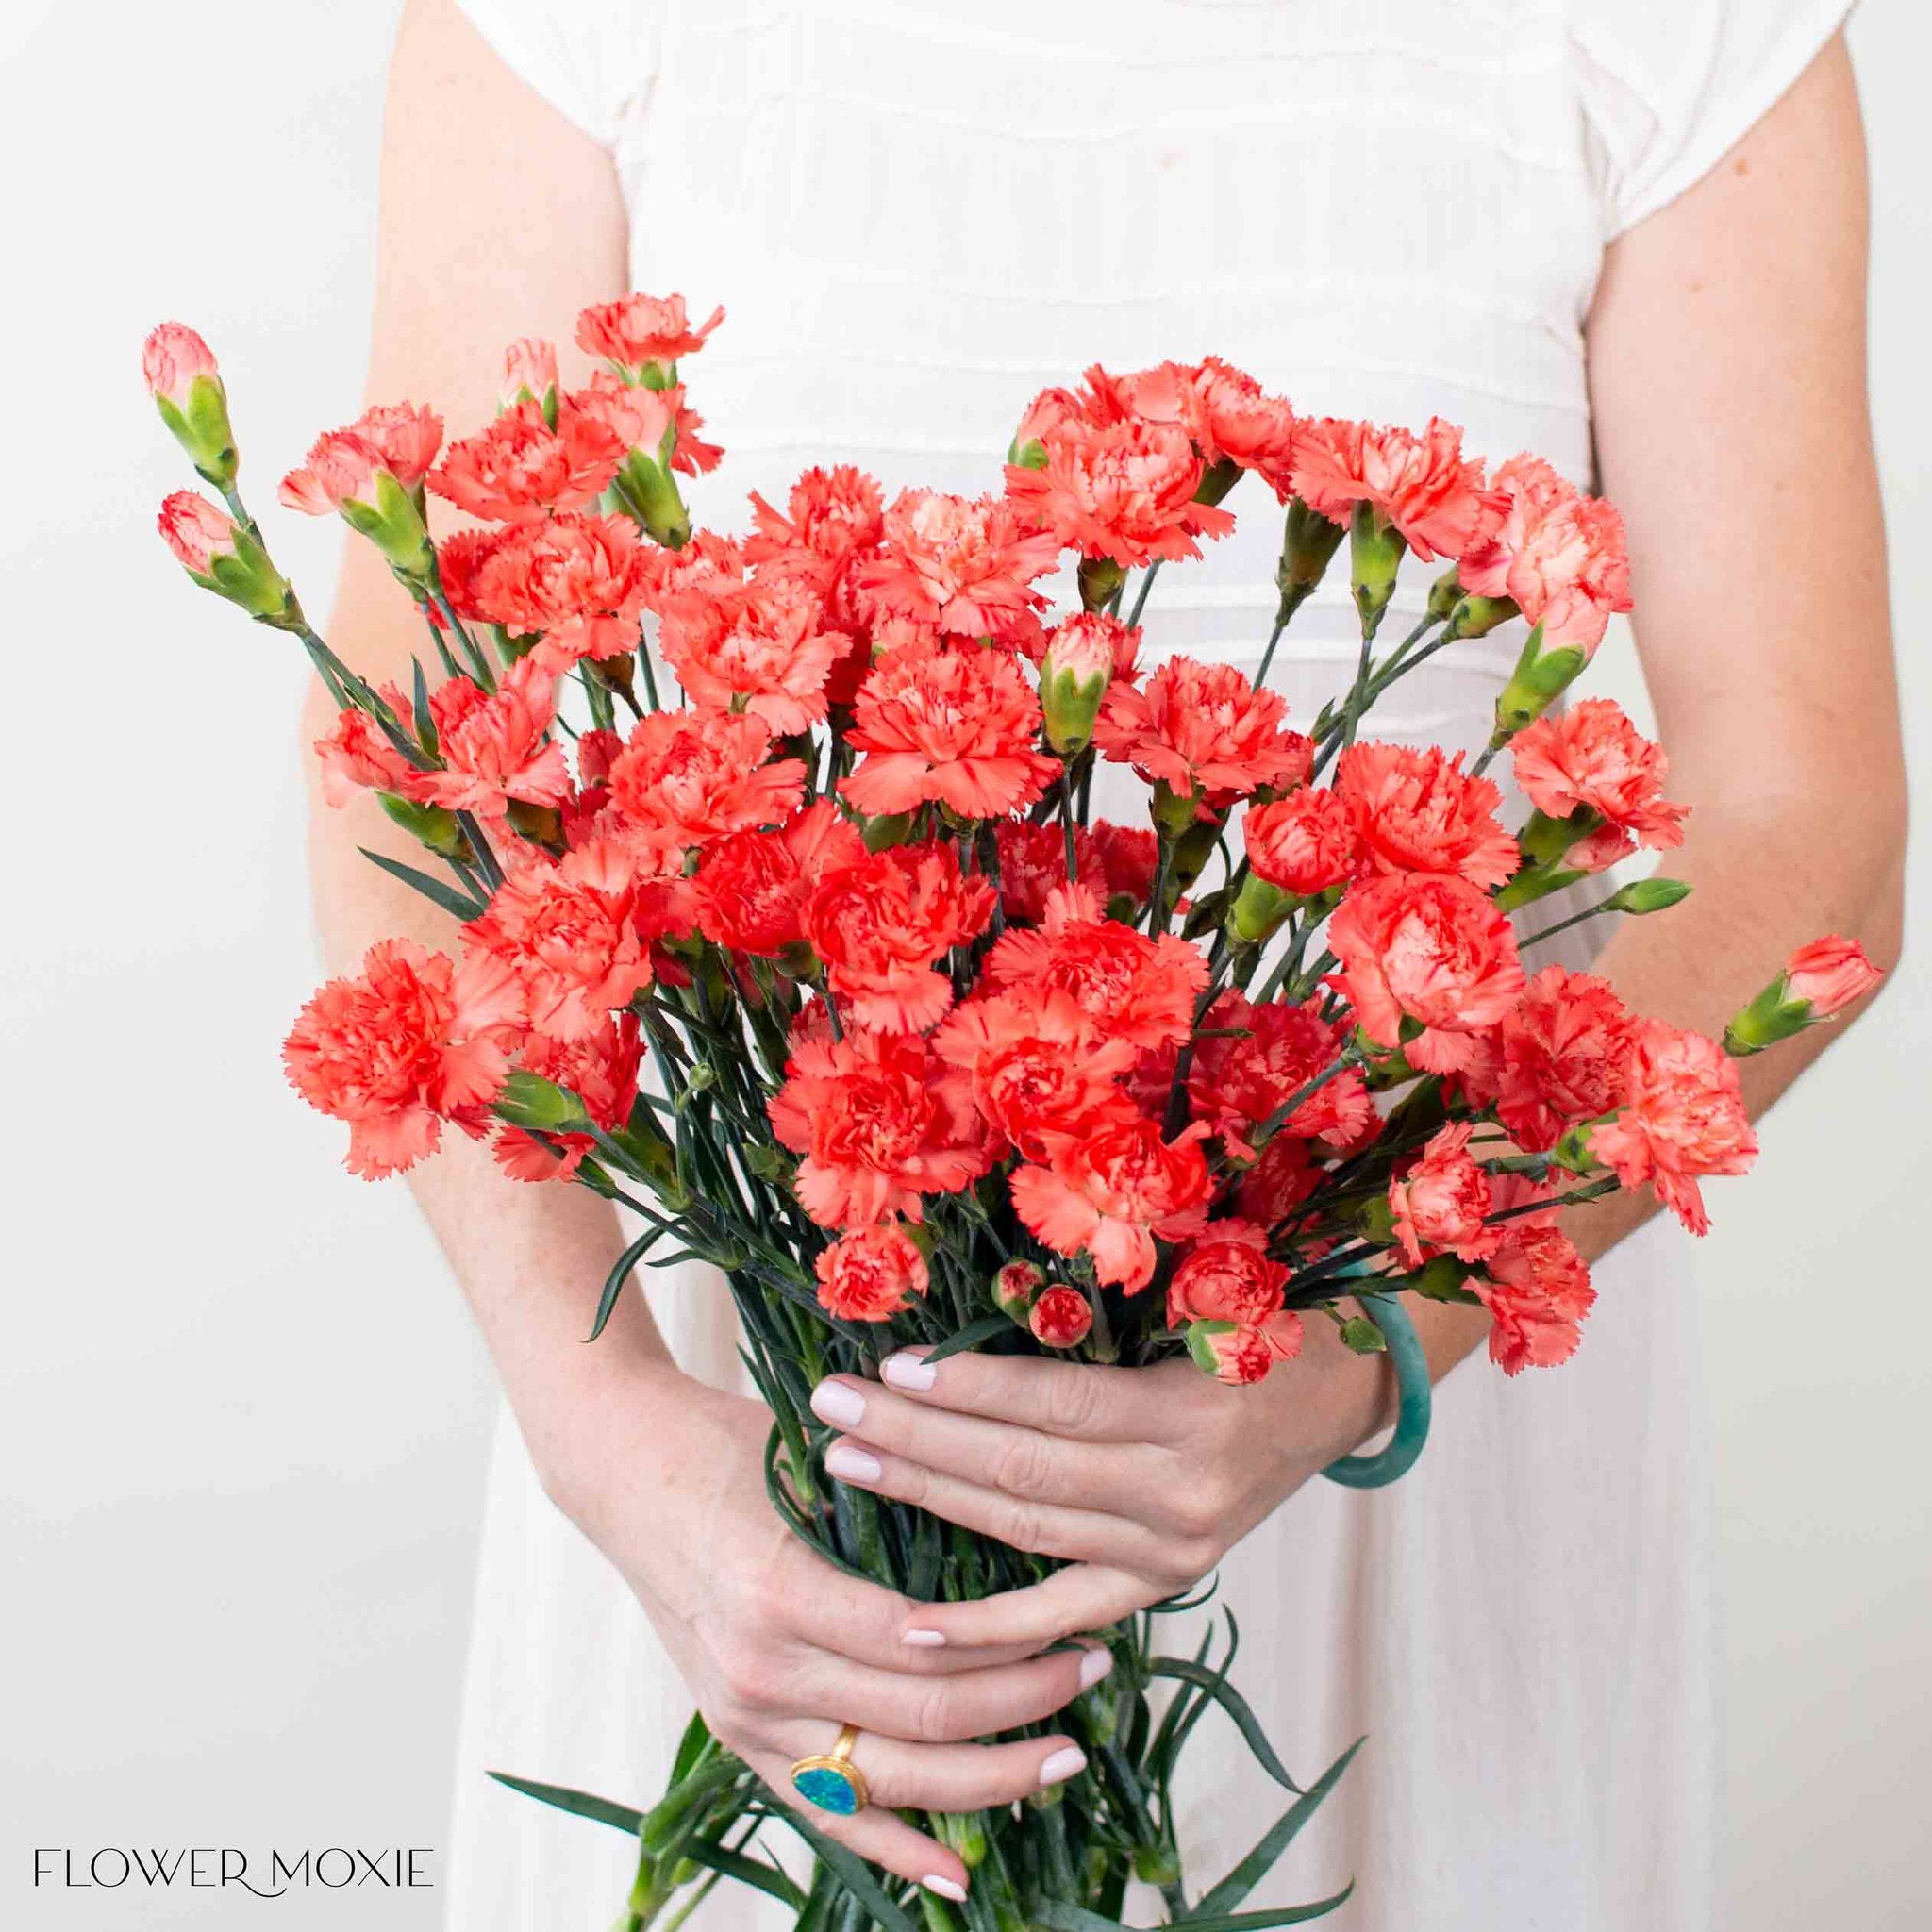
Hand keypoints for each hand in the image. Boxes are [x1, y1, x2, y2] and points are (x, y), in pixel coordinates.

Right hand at [543, 1365, 1111, 1900]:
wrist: (625, 1469)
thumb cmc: (728, 1445)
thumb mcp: (816, 1459)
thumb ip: (900, 1504)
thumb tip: (1016, 1526)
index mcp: (782, 1592)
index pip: (926, 1651)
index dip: (1015, 1653)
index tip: (1084, 1629)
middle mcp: (761, 1670)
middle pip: (919, 1721)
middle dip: (1022, 1708)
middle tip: (1093, 1677)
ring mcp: (745, 1716)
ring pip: (886, 1781)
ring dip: (984, 1781)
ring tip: (1061, 1756)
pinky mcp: (738, 1738)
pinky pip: (824, 1811)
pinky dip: (892, 1848)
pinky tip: (957, 1874)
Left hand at [807, 1328, 1392, 1650]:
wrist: (1342, 1387)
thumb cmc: (1263, 1316)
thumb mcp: (1201, 1293)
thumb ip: (1100, 1311)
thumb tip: (976, 1295)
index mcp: (1195, 1411)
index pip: (1054, 1404)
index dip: (968, 1389)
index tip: (887, 1365)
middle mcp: (1185, 1492)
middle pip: (1023, 1469)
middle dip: (918, 1437)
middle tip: (834, 1408)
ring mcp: (1176, 1549)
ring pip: (1027, 1529)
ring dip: (929, 1496)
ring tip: (847, 1463)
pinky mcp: (1166, 1581)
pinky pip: (1063, 1611)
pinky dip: (989, 1628)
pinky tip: (915, 1625)